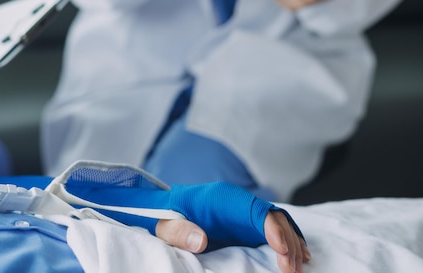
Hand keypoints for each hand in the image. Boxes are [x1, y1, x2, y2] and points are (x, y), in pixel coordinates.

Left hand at [155, 211, 310, 272]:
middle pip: (273, 217)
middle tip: (292, 269)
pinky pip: (274, 229)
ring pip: (278, 223)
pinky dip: (289, 241)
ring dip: (291, 244)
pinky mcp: (247, 225)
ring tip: (297, 269)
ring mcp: (245, 213)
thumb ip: (180, 232)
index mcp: (221, 198)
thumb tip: (201, 240)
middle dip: (287, 241)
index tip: (281, 250)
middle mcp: (239, 202)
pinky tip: (300, 256)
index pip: (254, 209)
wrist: (164, 210)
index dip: (272, 228)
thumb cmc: (165, 217)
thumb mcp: (166, 225)